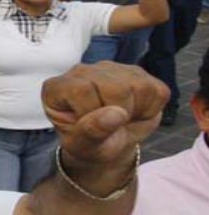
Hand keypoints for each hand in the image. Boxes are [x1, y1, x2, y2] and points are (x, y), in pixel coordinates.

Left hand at [41, 62, 167, 167]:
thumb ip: (92, 131)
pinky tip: (133, 111)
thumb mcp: (82, 146)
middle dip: (118, 114)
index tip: (90, 126)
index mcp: (58, 87)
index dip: (92, 114)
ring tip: (120, 118)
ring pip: (138, 86)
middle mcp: (82, 71)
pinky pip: (157, 91)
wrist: (108, 144)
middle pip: (115, 88)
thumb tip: (115, 113)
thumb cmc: (89, 144)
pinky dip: (150, 109)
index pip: (82, 90)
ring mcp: (111, 68)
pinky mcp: (137, 72)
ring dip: (134, 111)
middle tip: (109, 125)